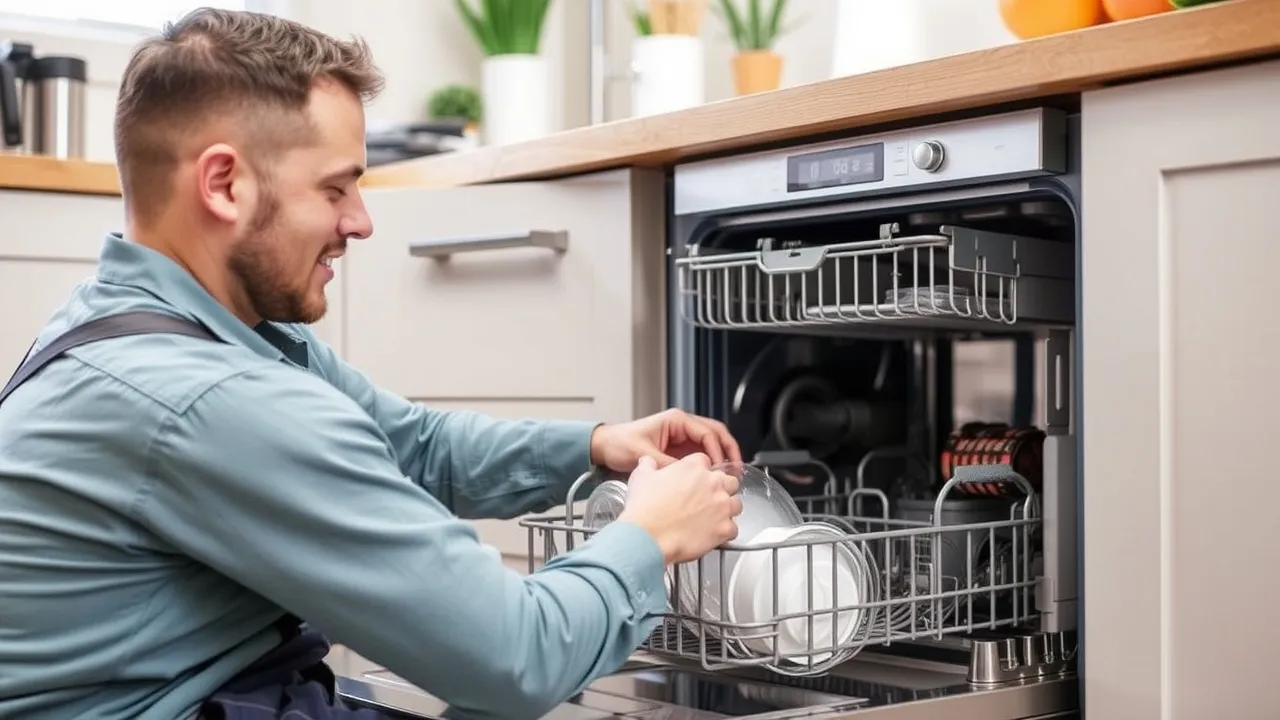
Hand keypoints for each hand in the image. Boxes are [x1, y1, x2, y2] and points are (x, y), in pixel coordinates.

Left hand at [589, 408, 742, 472]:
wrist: (605, 448)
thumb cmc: (620, 444)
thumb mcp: (644, 455)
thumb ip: (668, 466)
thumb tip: (688, 477)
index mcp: (676, 421)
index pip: (707, 432)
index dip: (717, 451)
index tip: (719, 468)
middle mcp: (682, 426)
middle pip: (716, 434)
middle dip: (729, 451)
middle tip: (736, 470)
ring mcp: (682, 437)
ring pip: (712, 444)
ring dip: (722, 457)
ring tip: (729, 475)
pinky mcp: (678, 449)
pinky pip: (701, 454)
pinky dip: (710, 464)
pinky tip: (713, 478)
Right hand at [618, 454, 742, 564]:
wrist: (648, 536)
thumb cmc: (645, 509)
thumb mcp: (640, 477)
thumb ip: (648, 465)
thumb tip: (647, 462)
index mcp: (694, 468)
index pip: (706, 462)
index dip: (700, 472)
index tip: (695, 480)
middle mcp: (712, 484)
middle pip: (729, 480)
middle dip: (721, 488)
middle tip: (708, 498)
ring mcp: (721, 506)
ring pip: (736, 503)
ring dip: (727, 509)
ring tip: (714, 516)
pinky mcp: (725, 528)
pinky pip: (734, 529)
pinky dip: (726, 532)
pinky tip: (714, 534)